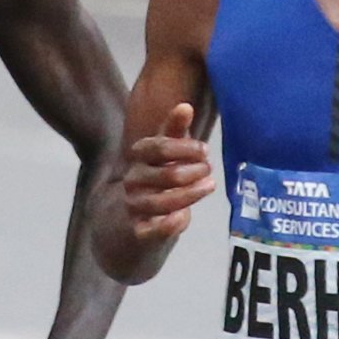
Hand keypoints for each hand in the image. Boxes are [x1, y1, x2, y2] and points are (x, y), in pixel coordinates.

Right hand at [119, 102, 213, 241]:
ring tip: (209, 186)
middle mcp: (133, 181)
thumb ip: (174, 132)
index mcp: (138, 160)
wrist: (129, 224)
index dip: (183, 147)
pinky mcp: (138, 232)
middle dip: (191, 170)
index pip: (156, 148)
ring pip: (160, 202)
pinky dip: (168, 225)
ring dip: (188, 194)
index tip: (205, 150)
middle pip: (163, 174)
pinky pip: (150, 230)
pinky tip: (184, 217)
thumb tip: (186, 105)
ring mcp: (134, 207)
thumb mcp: (164, 156)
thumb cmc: (154, 182)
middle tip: (209, 169)